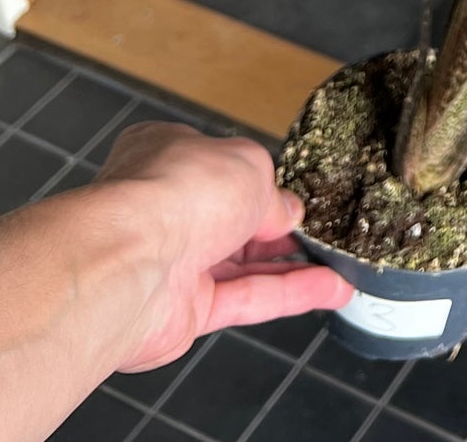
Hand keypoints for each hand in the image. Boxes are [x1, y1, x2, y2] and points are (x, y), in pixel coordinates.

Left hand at [96, 123, 352, 371]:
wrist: (128, 263)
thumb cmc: (173, 192)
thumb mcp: (248, 165)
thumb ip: (273, 192)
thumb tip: (287, 214)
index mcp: (168, 156)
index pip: (221, 167)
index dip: (261, 180)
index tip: (296, 192)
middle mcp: (166, 209)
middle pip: (234, 220)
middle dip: (278, 228)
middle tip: (320, 231)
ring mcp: (174, 262)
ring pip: (244, 264)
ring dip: (294, 265)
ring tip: (339, 264)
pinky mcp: (185, 311)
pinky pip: (248, 299)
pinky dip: (291, 294)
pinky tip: (330, 289)